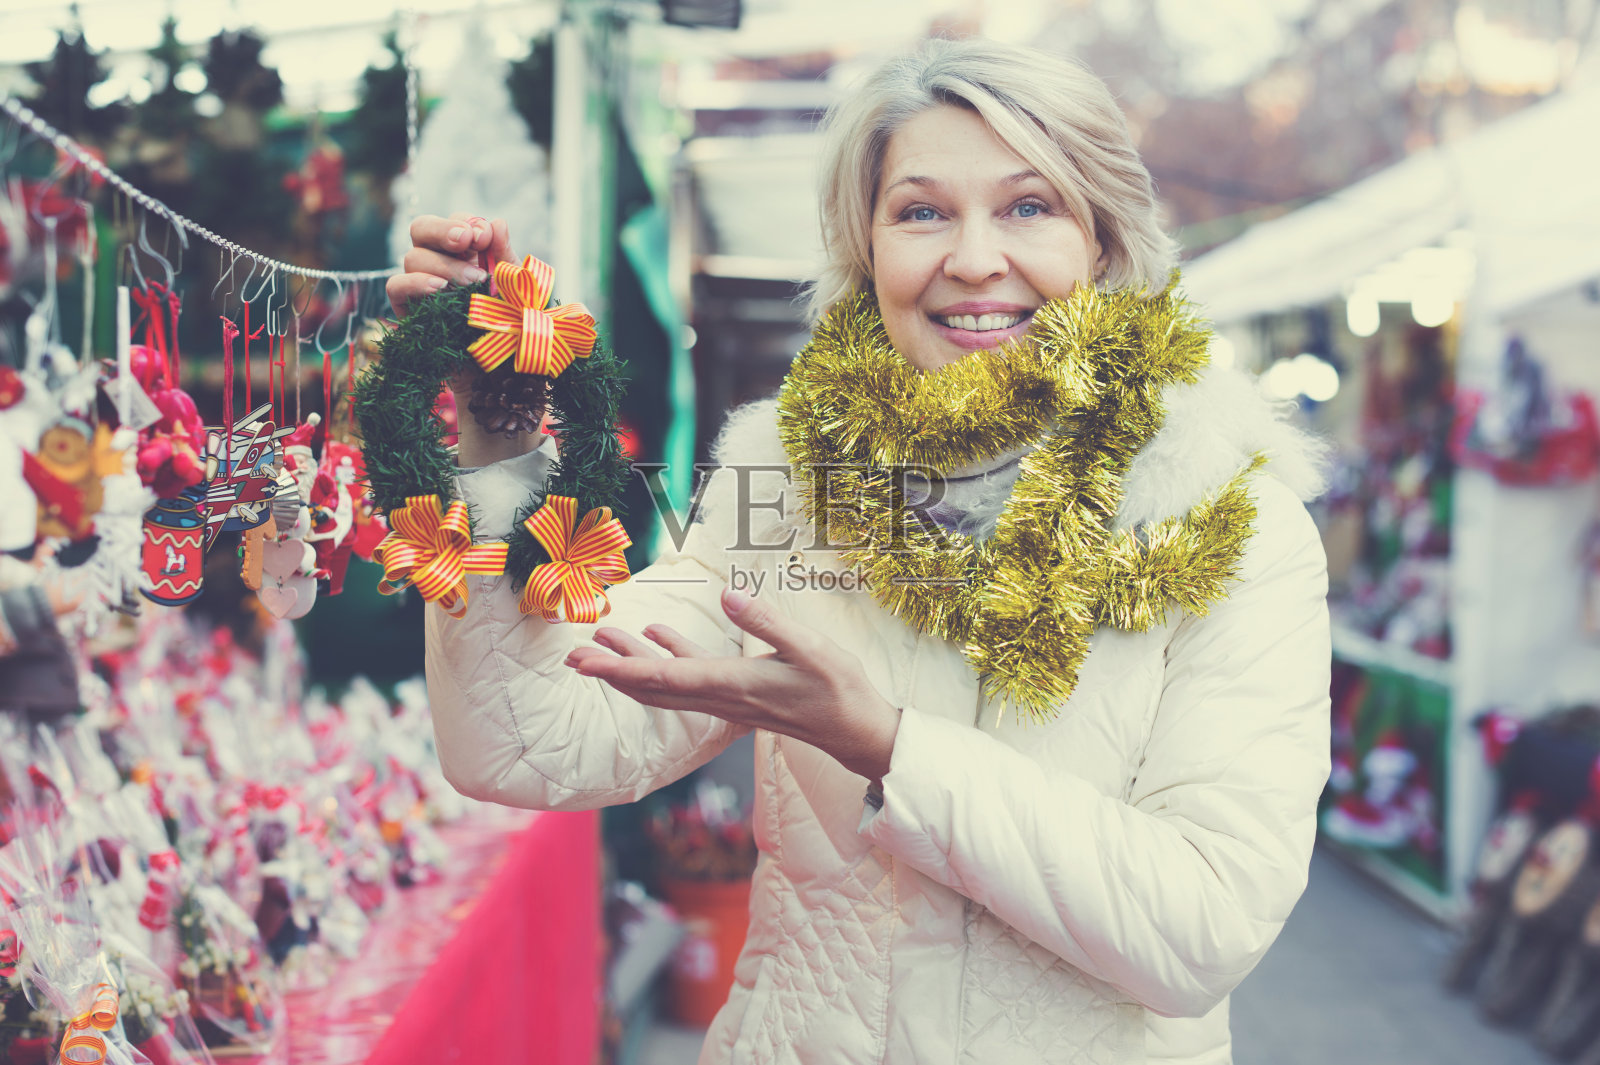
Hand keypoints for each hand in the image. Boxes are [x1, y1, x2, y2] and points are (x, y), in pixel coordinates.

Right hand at [386, 212, 513, 320]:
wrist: (504, 361)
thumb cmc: (509, 319)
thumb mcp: (514, 284)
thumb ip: (504, 253)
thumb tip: (497, 222)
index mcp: (464, 251)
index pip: (455, 222)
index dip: (467, 223)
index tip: (484, 238)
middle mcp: (438, 261)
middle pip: (422, 228)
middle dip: (443, 230)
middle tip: (466, 241)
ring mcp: (420, 283)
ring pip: (412, 257)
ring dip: (442, 265)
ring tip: (470, 282)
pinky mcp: (407, 308)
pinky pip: (396, 286)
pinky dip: (414, 283)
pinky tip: (438, 289)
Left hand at [565, 588, 901, 781]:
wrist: (855, 731)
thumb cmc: (837, 689)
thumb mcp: (808, 648)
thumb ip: (766, 621)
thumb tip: (727, 595)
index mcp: (731, 685)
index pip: (662, 680)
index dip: (619, 671)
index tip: (585, 664)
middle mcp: (720, 698)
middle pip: (651, 688)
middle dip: (610, 672)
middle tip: (572, 656)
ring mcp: (726, 700)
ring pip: (665, 686)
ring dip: (631, 666)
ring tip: (603, 641)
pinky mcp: (737, 696)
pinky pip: (689, 680)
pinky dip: (667, 660)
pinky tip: (660, 635)